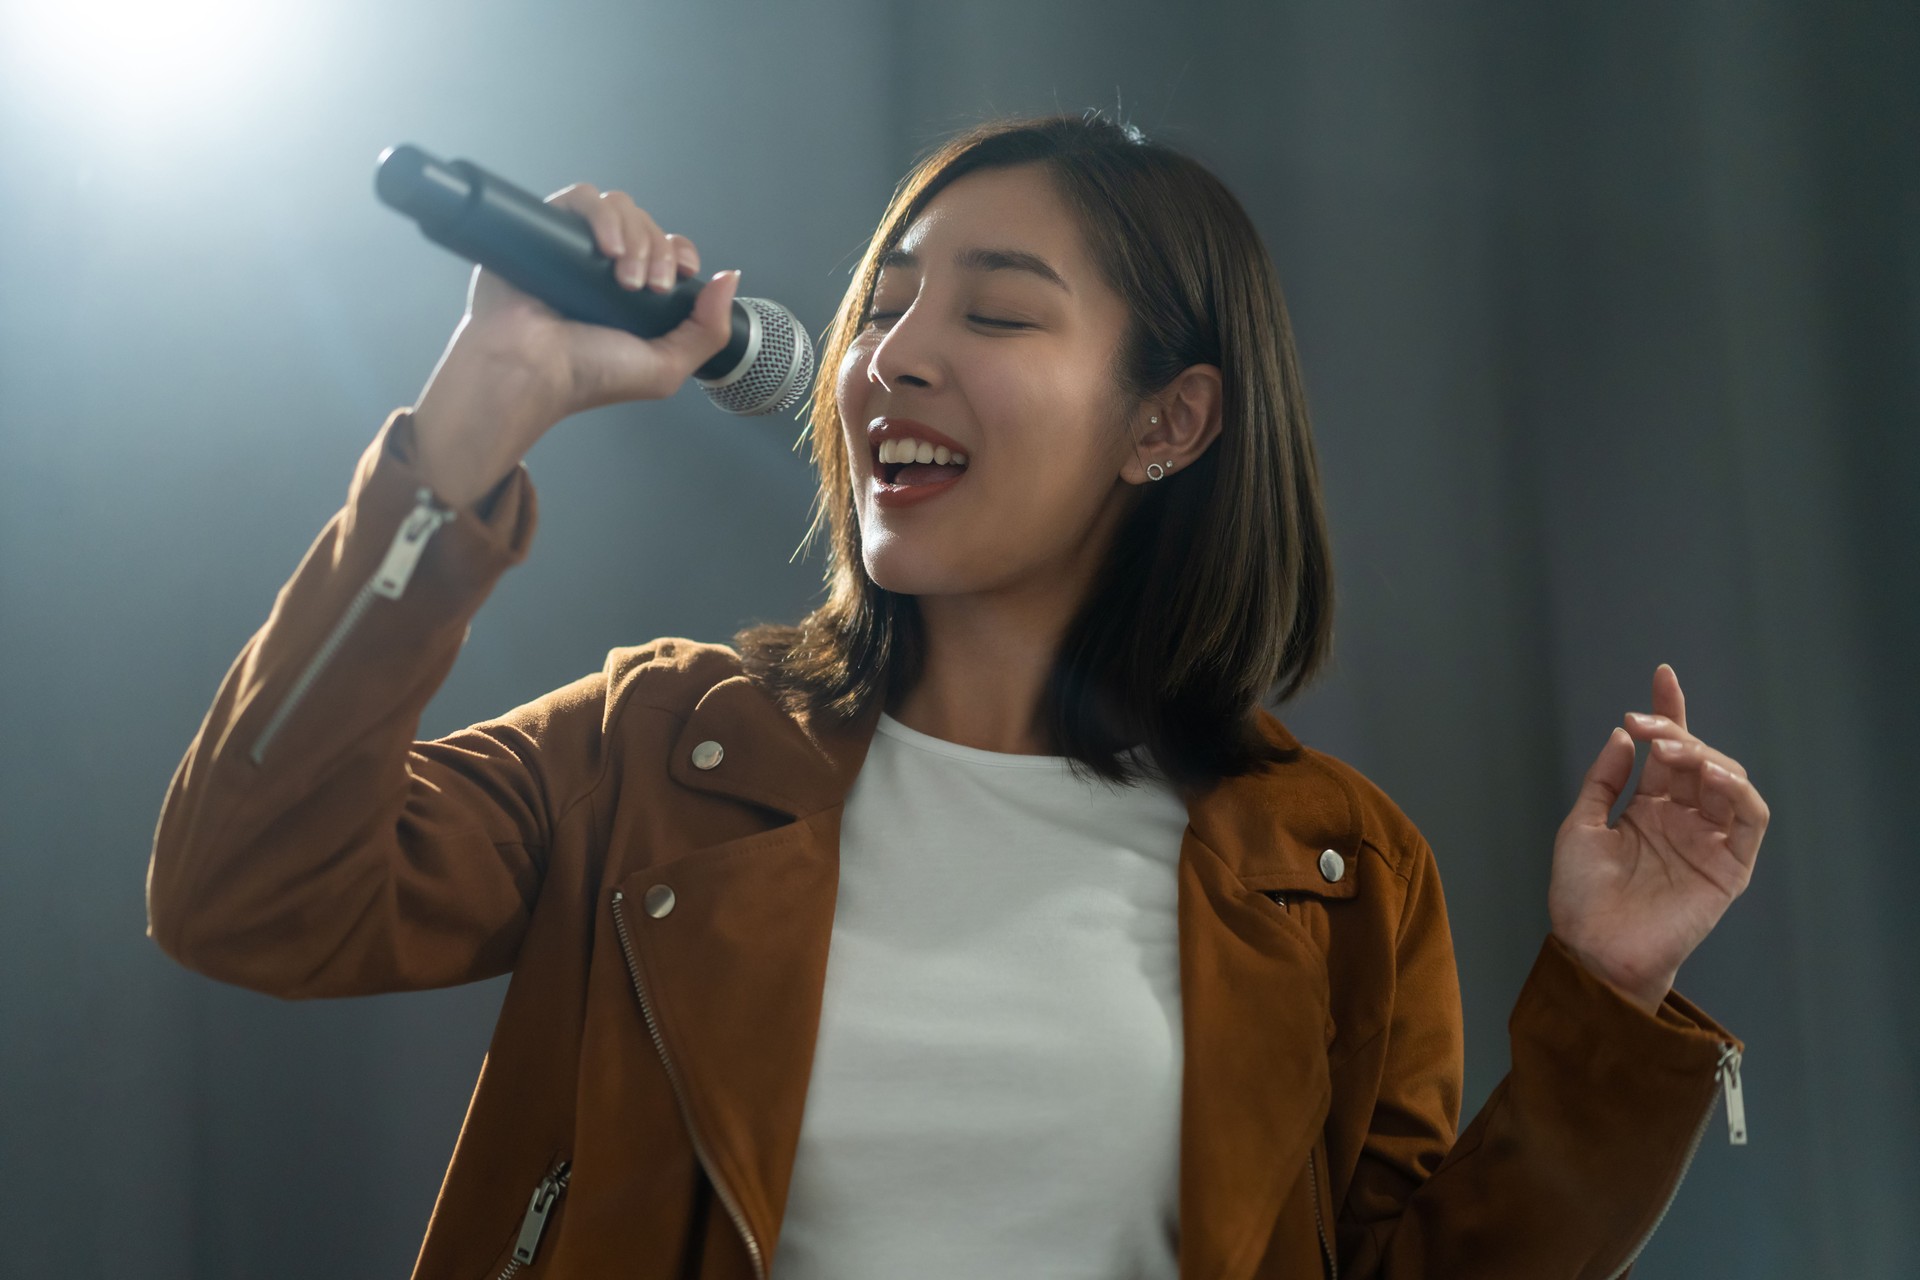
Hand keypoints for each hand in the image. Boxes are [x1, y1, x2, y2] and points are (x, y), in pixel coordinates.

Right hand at [410, 183, 741, 509]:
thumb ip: (707, 330)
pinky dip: (601, 214)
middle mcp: (604, 268)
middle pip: (647, 225)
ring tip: (623, 276)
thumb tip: (729, 279)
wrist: (528, 370)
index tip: (682, 272)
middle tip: (648, 286)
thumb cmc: (586, 376)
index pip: (668, 249)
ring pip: (619, 207)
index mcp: (633, 295)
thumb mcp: (666, 367)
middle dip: (658, 251)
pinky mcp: (545, 229)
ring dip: (633, 235)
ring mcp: (575, 247)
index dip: (680, 252)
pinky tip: (605, 248)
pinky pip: (581, 198)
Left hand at [1548, 664, 1769, 1013]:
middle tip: (1647, 726)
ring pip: (1727, 781)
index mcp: (1648, 809)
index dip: (1669, 713)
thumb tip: (1626, 737)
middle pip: (1696, 760)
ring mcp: (1708, 841)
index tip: (1663, 675)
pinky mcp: (1731, 866)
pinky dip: (1737, 791)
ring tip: (1675, 751)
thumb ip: (1606, 780)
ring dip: (1706, 756)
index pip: (1666, 753)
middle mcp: (1682, 820)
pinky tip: (1710, 774)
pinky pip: (1750, 820)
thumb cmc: (1581, 896)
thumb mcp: (1581, 826)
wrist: (1592, 949)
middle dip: (1676, 732)